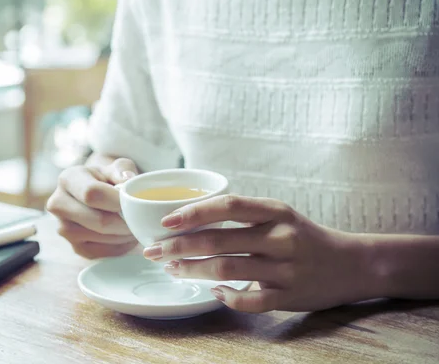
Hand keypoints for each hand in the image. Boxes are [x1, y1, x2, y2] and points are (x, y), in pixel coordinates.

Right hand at [46, 157, 138, 258]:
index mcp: (68, 178)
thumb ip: (123, 170)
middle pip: (98, 220)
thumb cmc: (108, 178)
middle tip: (142, 219)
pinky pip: (102, 252)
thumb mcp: (116, 166)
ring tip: (136, 225)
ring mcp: (63, 228)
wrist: (96, 194)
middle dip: (125, 221)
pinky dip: (120, 246)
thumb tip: (128, 180)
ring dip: (125, 235)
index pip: (92, 194)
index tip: (135, 202)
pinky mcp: (75, 247)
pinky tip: (128, 236)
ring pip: (102, 238)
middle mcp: (58, 204)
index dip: (117, 201)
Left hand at [142, 195, 373, 312]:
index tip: (165, 221)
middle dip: (179, 246)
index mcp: (276, 211)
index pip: (228, 206)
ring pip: (227, 269)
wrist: (353, 264)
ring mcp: (286, 268)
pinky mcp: (290, 296)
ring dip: (193, 271)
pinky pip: (250, 300)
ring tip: (172, 269)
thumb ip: (243, 216)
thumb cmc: (305, 237)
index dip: (194, 212)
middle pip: (219, 240)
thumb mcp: (279, 215)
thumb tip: (191, 218)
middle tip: (153, 251)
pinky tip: (212, 292)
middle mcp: (281, 236)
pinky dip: (226, 297)